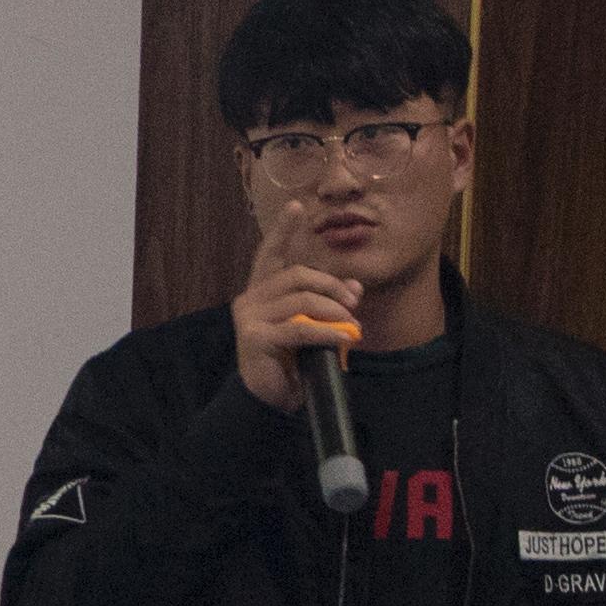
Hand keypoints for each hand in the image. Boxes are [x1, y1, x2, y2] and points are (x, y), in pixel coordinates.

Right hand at [231, 193, 364, 416]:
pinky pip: (299, 327)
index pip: (270, 254)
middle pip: (296, 275)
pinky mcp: (255, 337)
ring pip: (301, 299)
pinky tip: (340, 339)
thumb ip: (328, 304)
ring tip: (351, 327)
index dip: (283, 230)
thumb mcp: (313, 326)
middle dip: (331, 286)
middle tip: (354, 302)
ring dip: (334, 311)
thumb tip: (355, 288)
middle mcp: (250, 299)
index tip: (297, 205)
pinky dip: (326, 332)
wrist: (271, 399)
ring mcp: (250, 317)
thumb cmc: (291, 361)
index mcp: (260, 292)